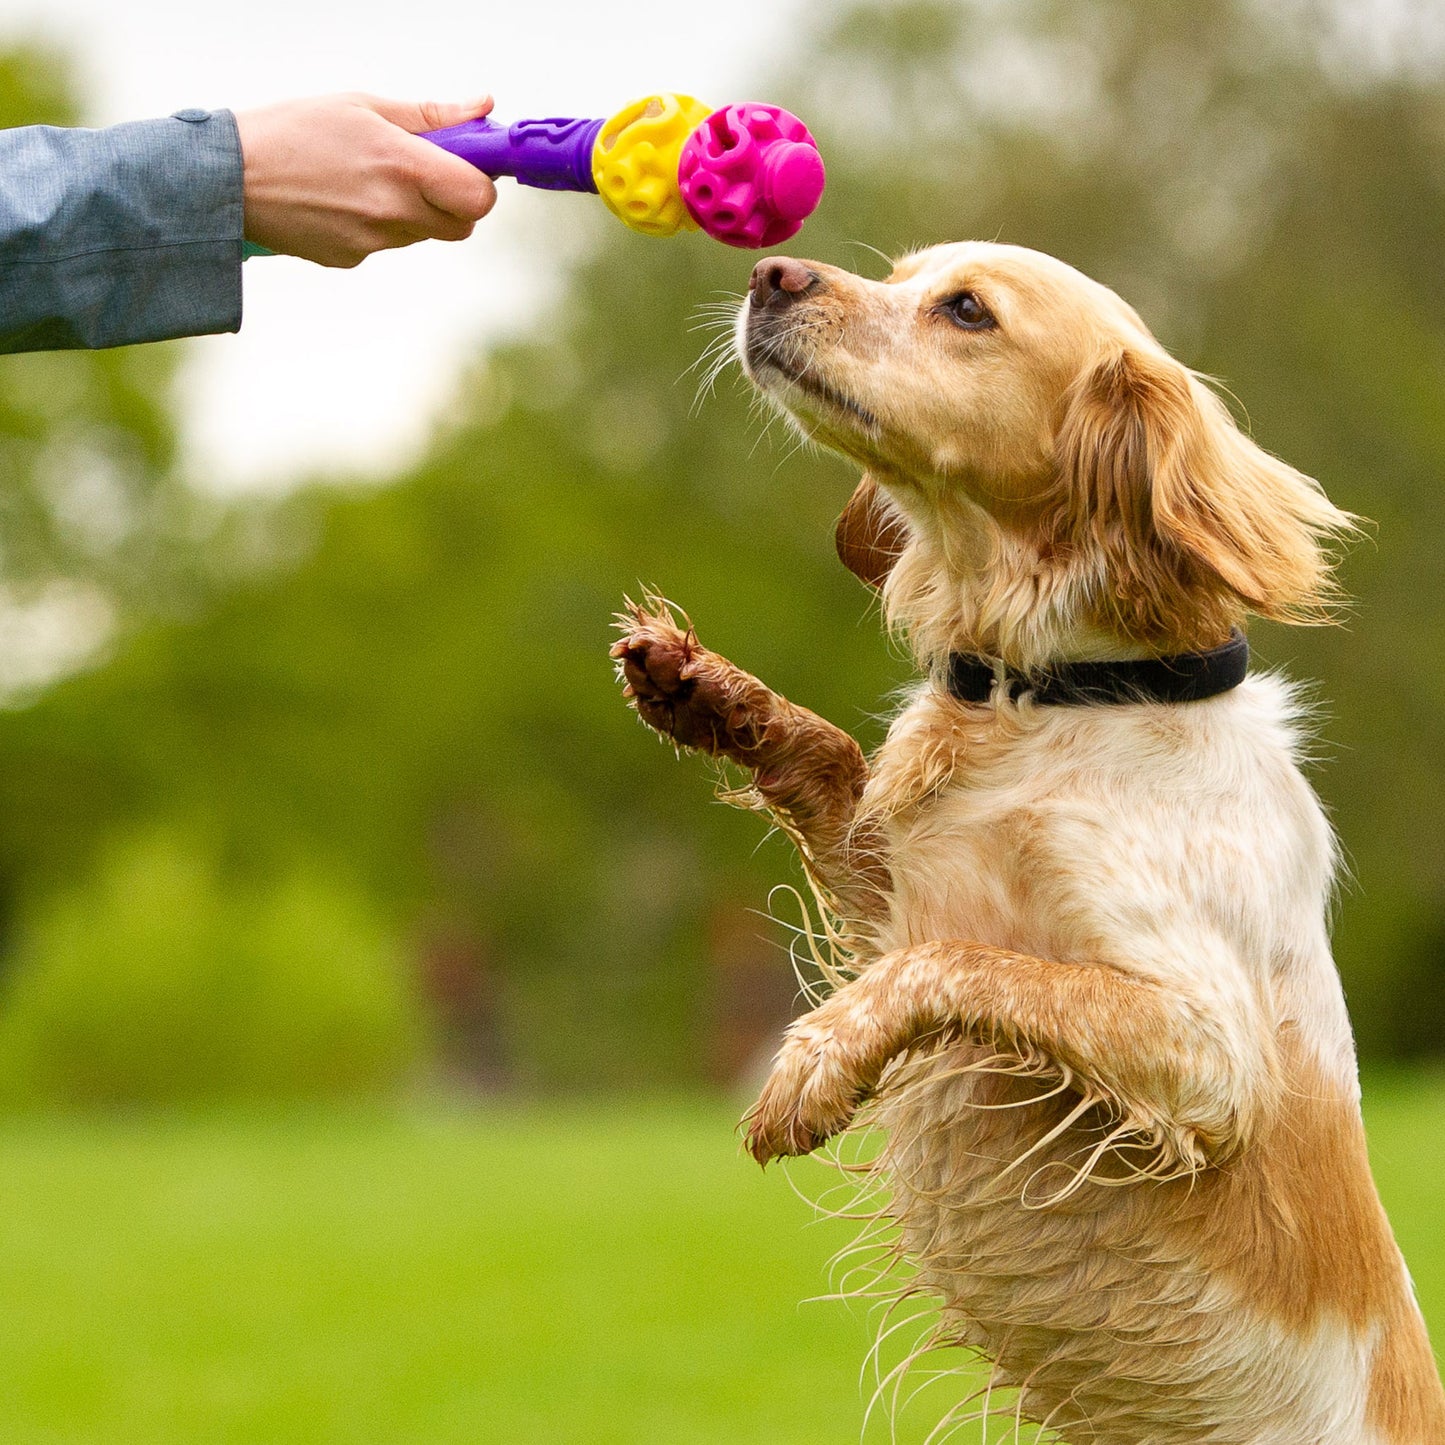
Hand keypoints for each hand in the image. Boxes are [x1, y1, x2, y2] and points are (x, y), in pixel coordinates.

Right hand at [234, 93, 497, 266]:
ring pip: (422, 233)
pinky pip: (385, 243)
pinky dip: (376, 224)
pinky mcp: (352, 259)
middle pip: (460, 225)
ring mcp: (374, 242)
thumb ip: (430, 116)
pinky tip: (341, 198)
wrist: (230, 178)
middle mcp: (394, 212)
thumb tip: (483, 108)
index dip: (480, 183)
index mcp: (402, 167)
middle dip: (451, 201)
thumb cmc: (294, 130)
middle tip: (420, 170)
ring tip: (364, 177)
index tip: (466, 165)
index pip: (479, 199)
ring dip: (411, 210)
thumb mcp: (363, 106)